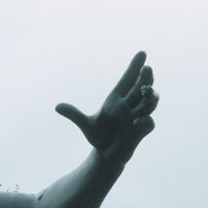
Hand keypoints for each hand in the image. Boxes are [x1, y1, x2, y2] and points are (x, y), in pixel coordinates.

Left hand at [55, 51, 158, 165]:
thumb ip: (75, 115)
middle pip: (143, 87)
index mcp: (117, 99)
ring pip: (151, 102)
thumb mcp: (86, 125)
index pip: (128, 79)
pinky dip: (144, 120)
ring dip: (151, 96)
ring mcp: (137, 117)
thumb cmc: (98, 136)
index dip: (135, 66)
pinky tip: (135, 122)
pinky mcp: (141, 131)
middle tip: (146, 69)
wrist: (106, 155)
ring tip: (145, 91)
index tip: (142, 53)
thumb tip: (57, 106)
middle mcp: (129, 106)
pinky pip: (148, 123)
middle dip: (146, 78)